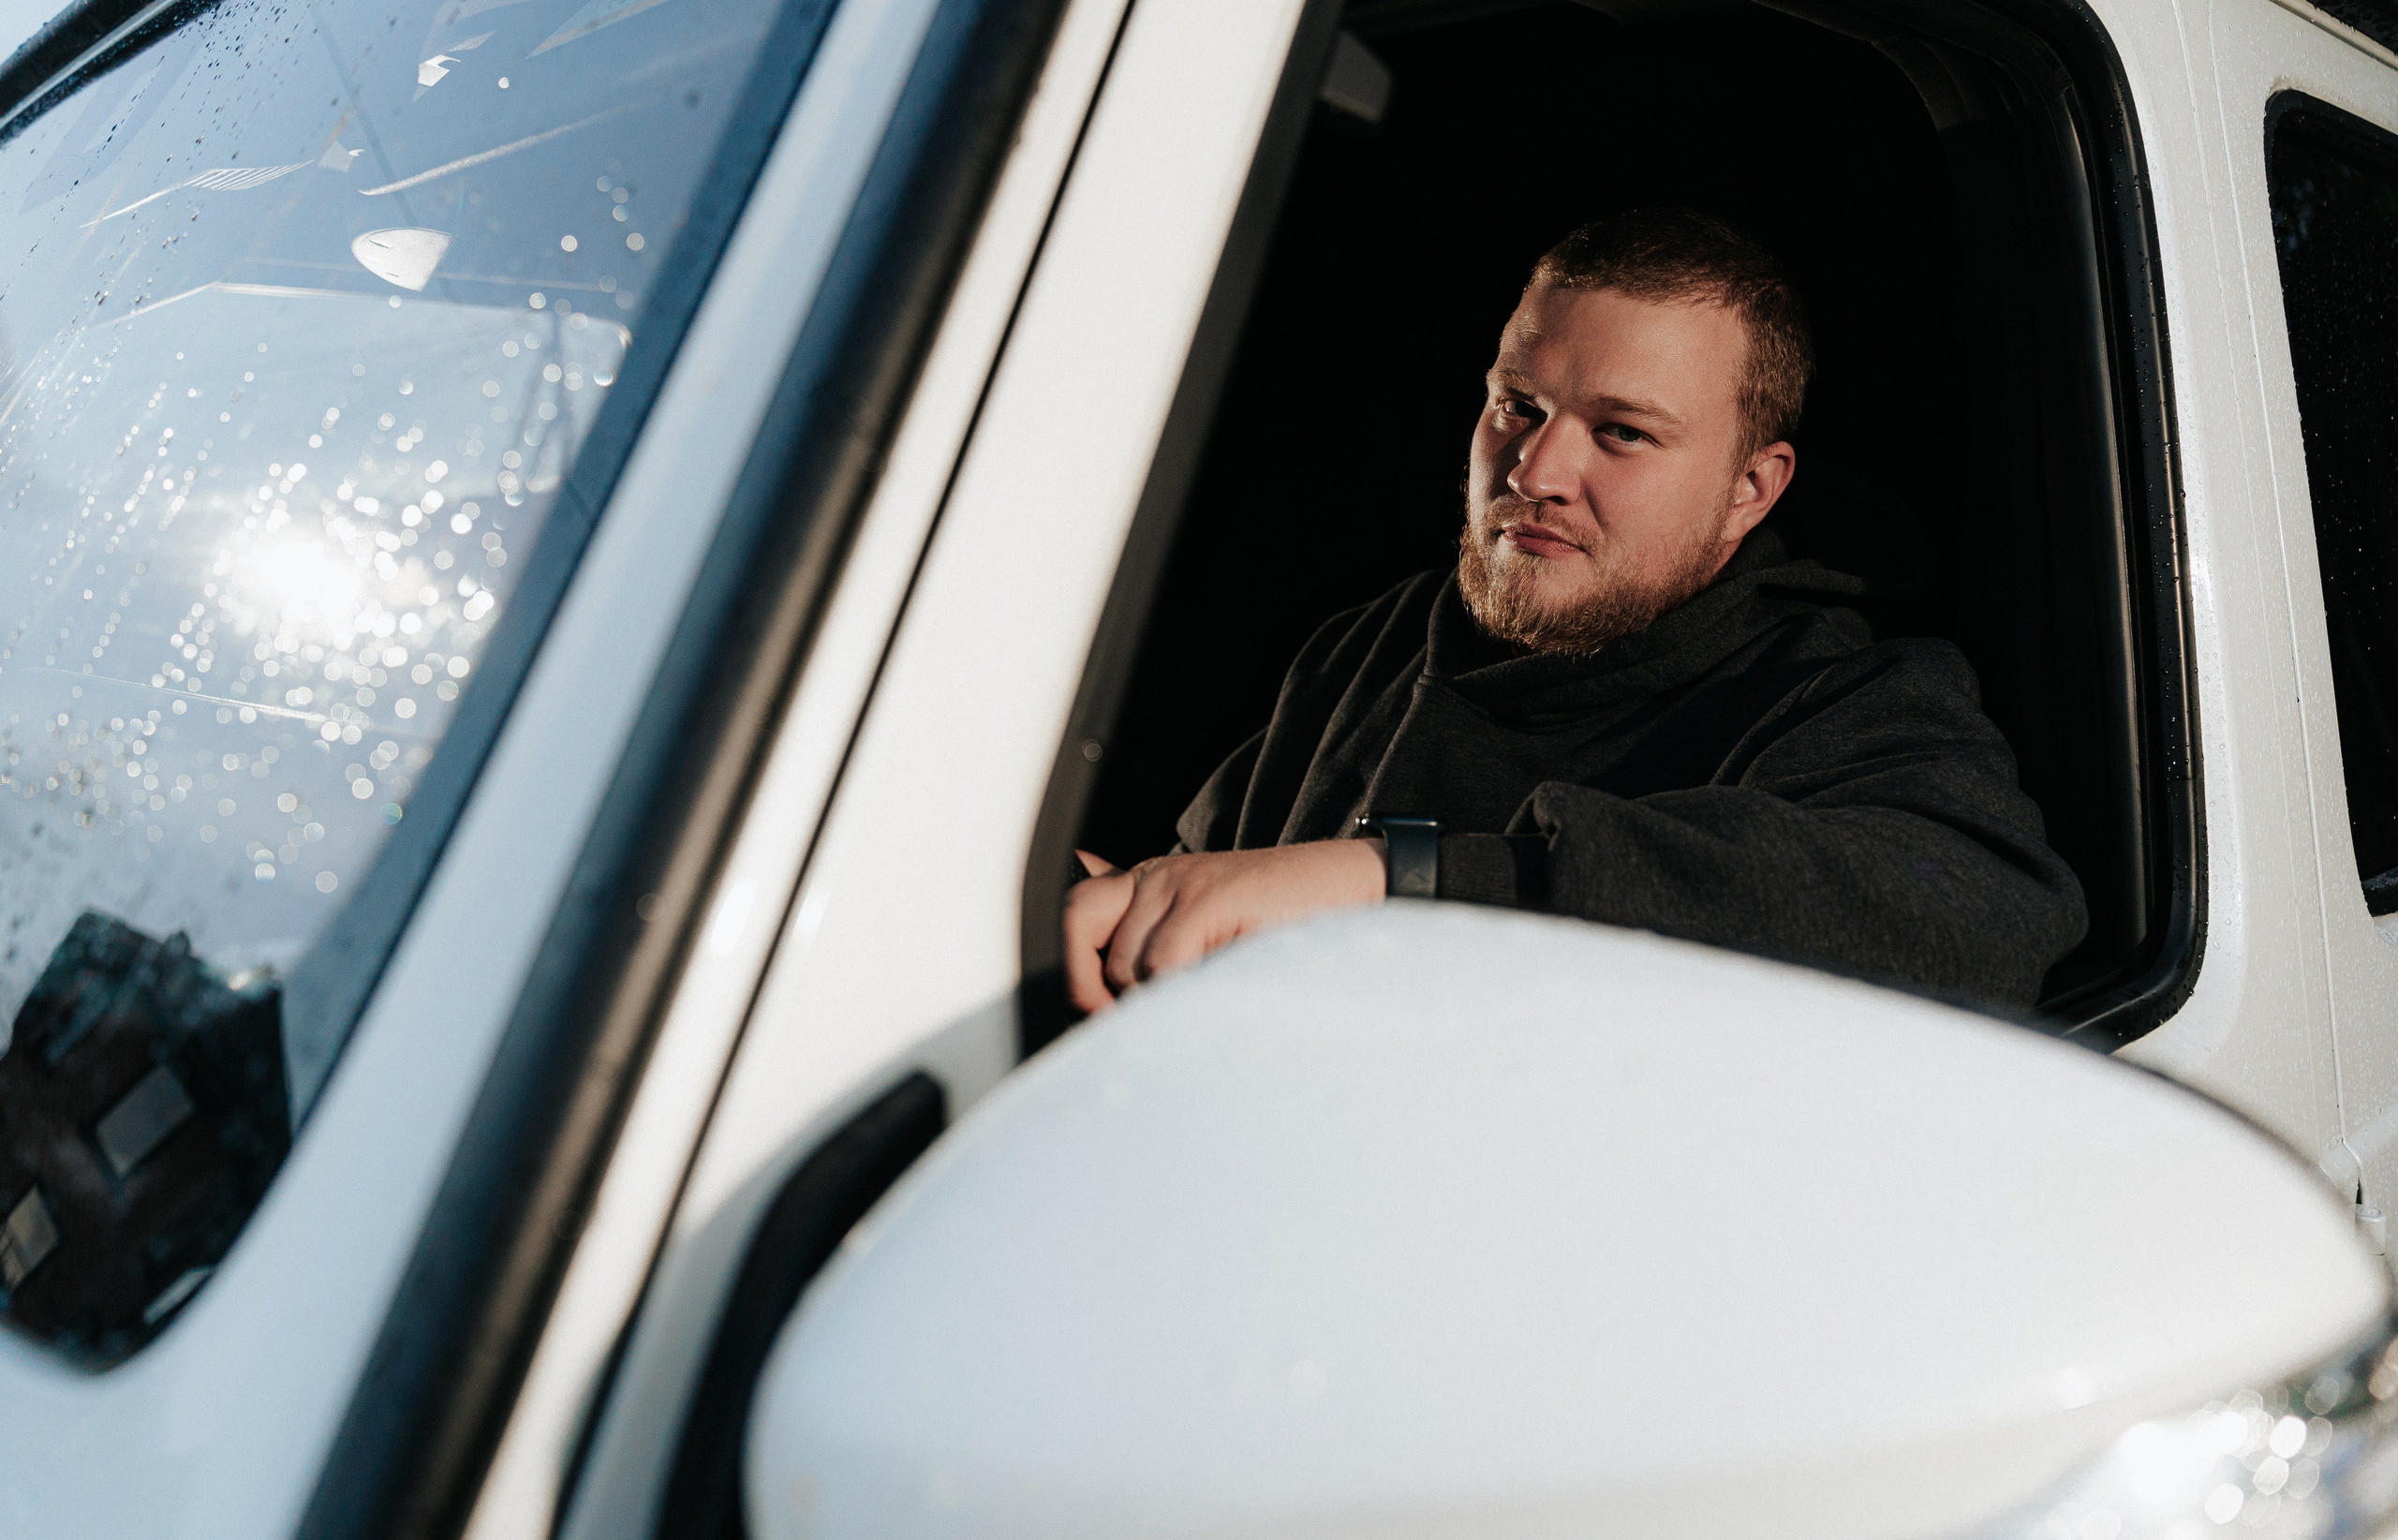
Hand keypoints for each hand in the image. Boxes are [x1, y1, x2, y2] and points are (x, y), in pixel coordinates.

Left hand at [1062, 841, 1386, 1013]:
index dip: (1072, 967)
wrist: (1355, 890)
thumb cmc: (1288, 928)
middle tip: (1128, 1019)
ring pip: (1125, 962)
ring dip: (1157, 998)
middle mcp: (1156, 876)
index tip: (1100, 1011)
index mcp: (1150, 884)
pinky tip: (1221, 991)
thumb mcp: (1211, 943)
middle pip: (1077, 925)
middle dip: (1090, 982)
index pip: (1072, 912)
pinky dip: (1185, 994)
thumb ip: (1159, 957)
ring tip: (1207, 998)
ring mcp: (1180, 882)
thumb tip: (1098, 1002)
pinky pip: (1164, 965)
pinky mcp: (1209, 897)